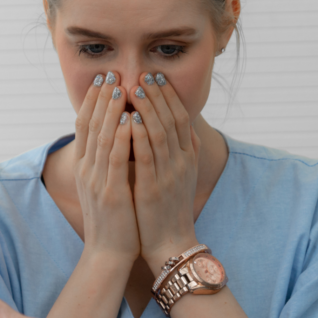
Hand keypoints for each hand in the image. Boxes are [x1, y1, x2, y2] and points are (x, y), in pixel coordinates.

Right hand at [74, 72, 139, 261]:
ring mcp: (97, 181)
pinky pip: (114, 160)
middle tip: (110, 73)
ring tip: (119, 87)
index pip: (85, 126)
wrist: (108, 254)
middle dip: (101, 98)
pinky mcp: (111, 193)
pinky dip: (119, 138)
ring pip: (101, 137)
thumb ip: (109, 162)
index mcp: (86, 167)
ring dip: (110, 110)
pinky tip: (126, 120)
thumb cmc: (114, 220)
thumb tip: (119, 135)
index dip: (92, 101)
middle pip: (90, 125)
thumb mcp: (107, 186)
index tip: (103, 79)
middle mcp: (87, 170)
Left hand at [129, 72, 201, 269]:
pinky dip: (138, 135)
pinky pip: (146, 157)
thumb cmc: (169, 208)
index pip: (180, 117)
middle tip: (143, 73)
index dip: (168, 95)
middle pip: (171, 119)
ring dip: (147, 107)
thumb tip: (166, 123)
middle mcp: (182, 162)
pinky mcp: (153, 189)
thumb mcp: (177, 175)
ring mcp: (169, 175)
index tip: (155, 76)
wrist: (171, 244)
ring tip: (135, 87)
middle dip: (157, 94)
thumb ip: (174, 150)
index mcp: (188, 157)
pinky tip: (129, 119)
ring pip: (159, 133)